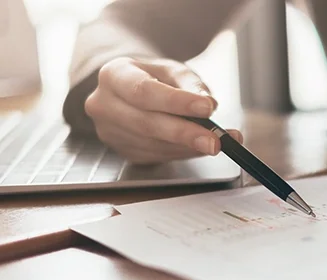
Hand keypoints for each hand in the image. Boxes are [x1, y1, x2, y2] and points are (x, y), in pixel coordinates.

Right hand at [85, 57, 241, 163]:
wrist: (131, 89)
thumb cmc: (152, 77)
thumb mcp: (172, 70)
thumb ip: (191, 84)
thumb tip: (209, 106)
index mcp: (114, 75)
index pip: (144, 91)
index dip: (176, 102)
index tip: (206, 108)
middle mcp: (104, 104)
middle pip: (146, 123)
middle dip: (185, 134)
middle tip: (214, 140)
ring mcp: (110, 132)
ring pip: (154, 144)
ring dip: (189, 147)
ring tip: (217, 141)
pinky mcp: (123, 151)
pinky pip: (157, 155)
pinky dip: (183, 152)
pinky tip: (199, 146)